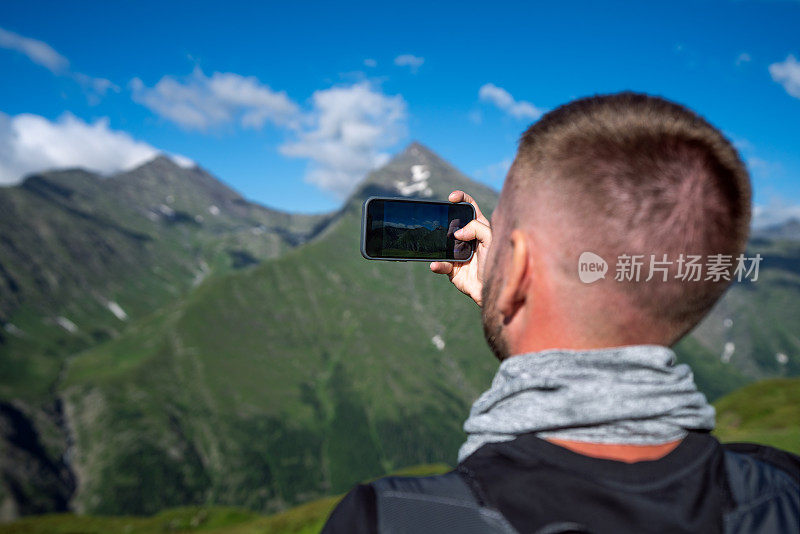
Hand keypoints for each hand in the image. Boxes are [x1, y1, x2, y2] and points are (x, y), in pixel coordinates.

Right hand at [430, 190, 491, 306]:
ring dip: (438, 243)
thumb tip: (457, 232)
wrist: (493, 290)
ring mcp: (458, 253)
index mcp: (480, 228)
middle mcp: (468, 239)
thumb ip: (477, 229)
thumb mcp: (492, 240)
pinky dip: (437, 264)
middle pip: (453, 223)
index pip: (470, 208)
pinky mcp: (452, 269)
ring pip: (443, 243)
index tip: (452, 197)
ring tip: (437, 244)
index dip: (461, 199)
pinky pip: (440, 264)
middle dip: (445, 221)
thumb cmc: (497, 264)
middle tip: (442, 220)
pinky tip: (436, 264)